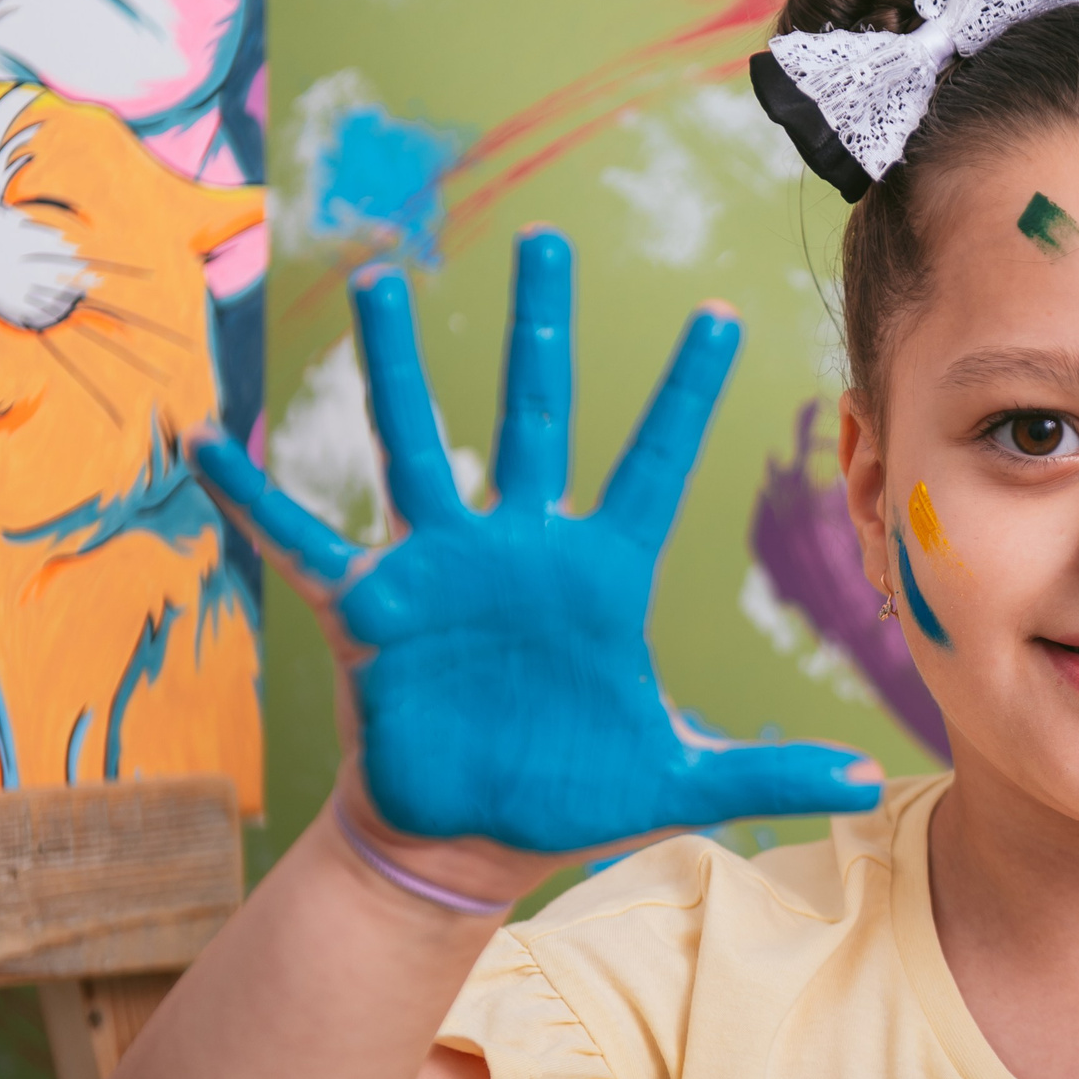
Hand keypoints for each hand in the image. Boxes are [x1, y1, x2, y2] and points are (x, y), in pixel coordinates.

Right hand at [192, 229, 881, 853]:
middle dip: (540, 328)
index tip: (721, 314)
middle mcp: (521, 548)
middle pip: (534, 414)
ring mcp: (442, 569)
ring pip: (416, 443)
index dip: (685, 392)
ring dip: (396, 367)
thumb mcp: (677, 783)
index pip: (653, 462)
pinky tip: (208, 441)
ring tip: (385, 280)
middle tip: (545, 237)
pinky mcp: (370, 609)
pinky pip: (302, 540)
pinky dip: (253, 496)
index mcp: (600, 573)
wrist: (467, 841)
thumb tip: (870, 785)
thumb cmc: (568, 797)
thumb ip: (769, 772)